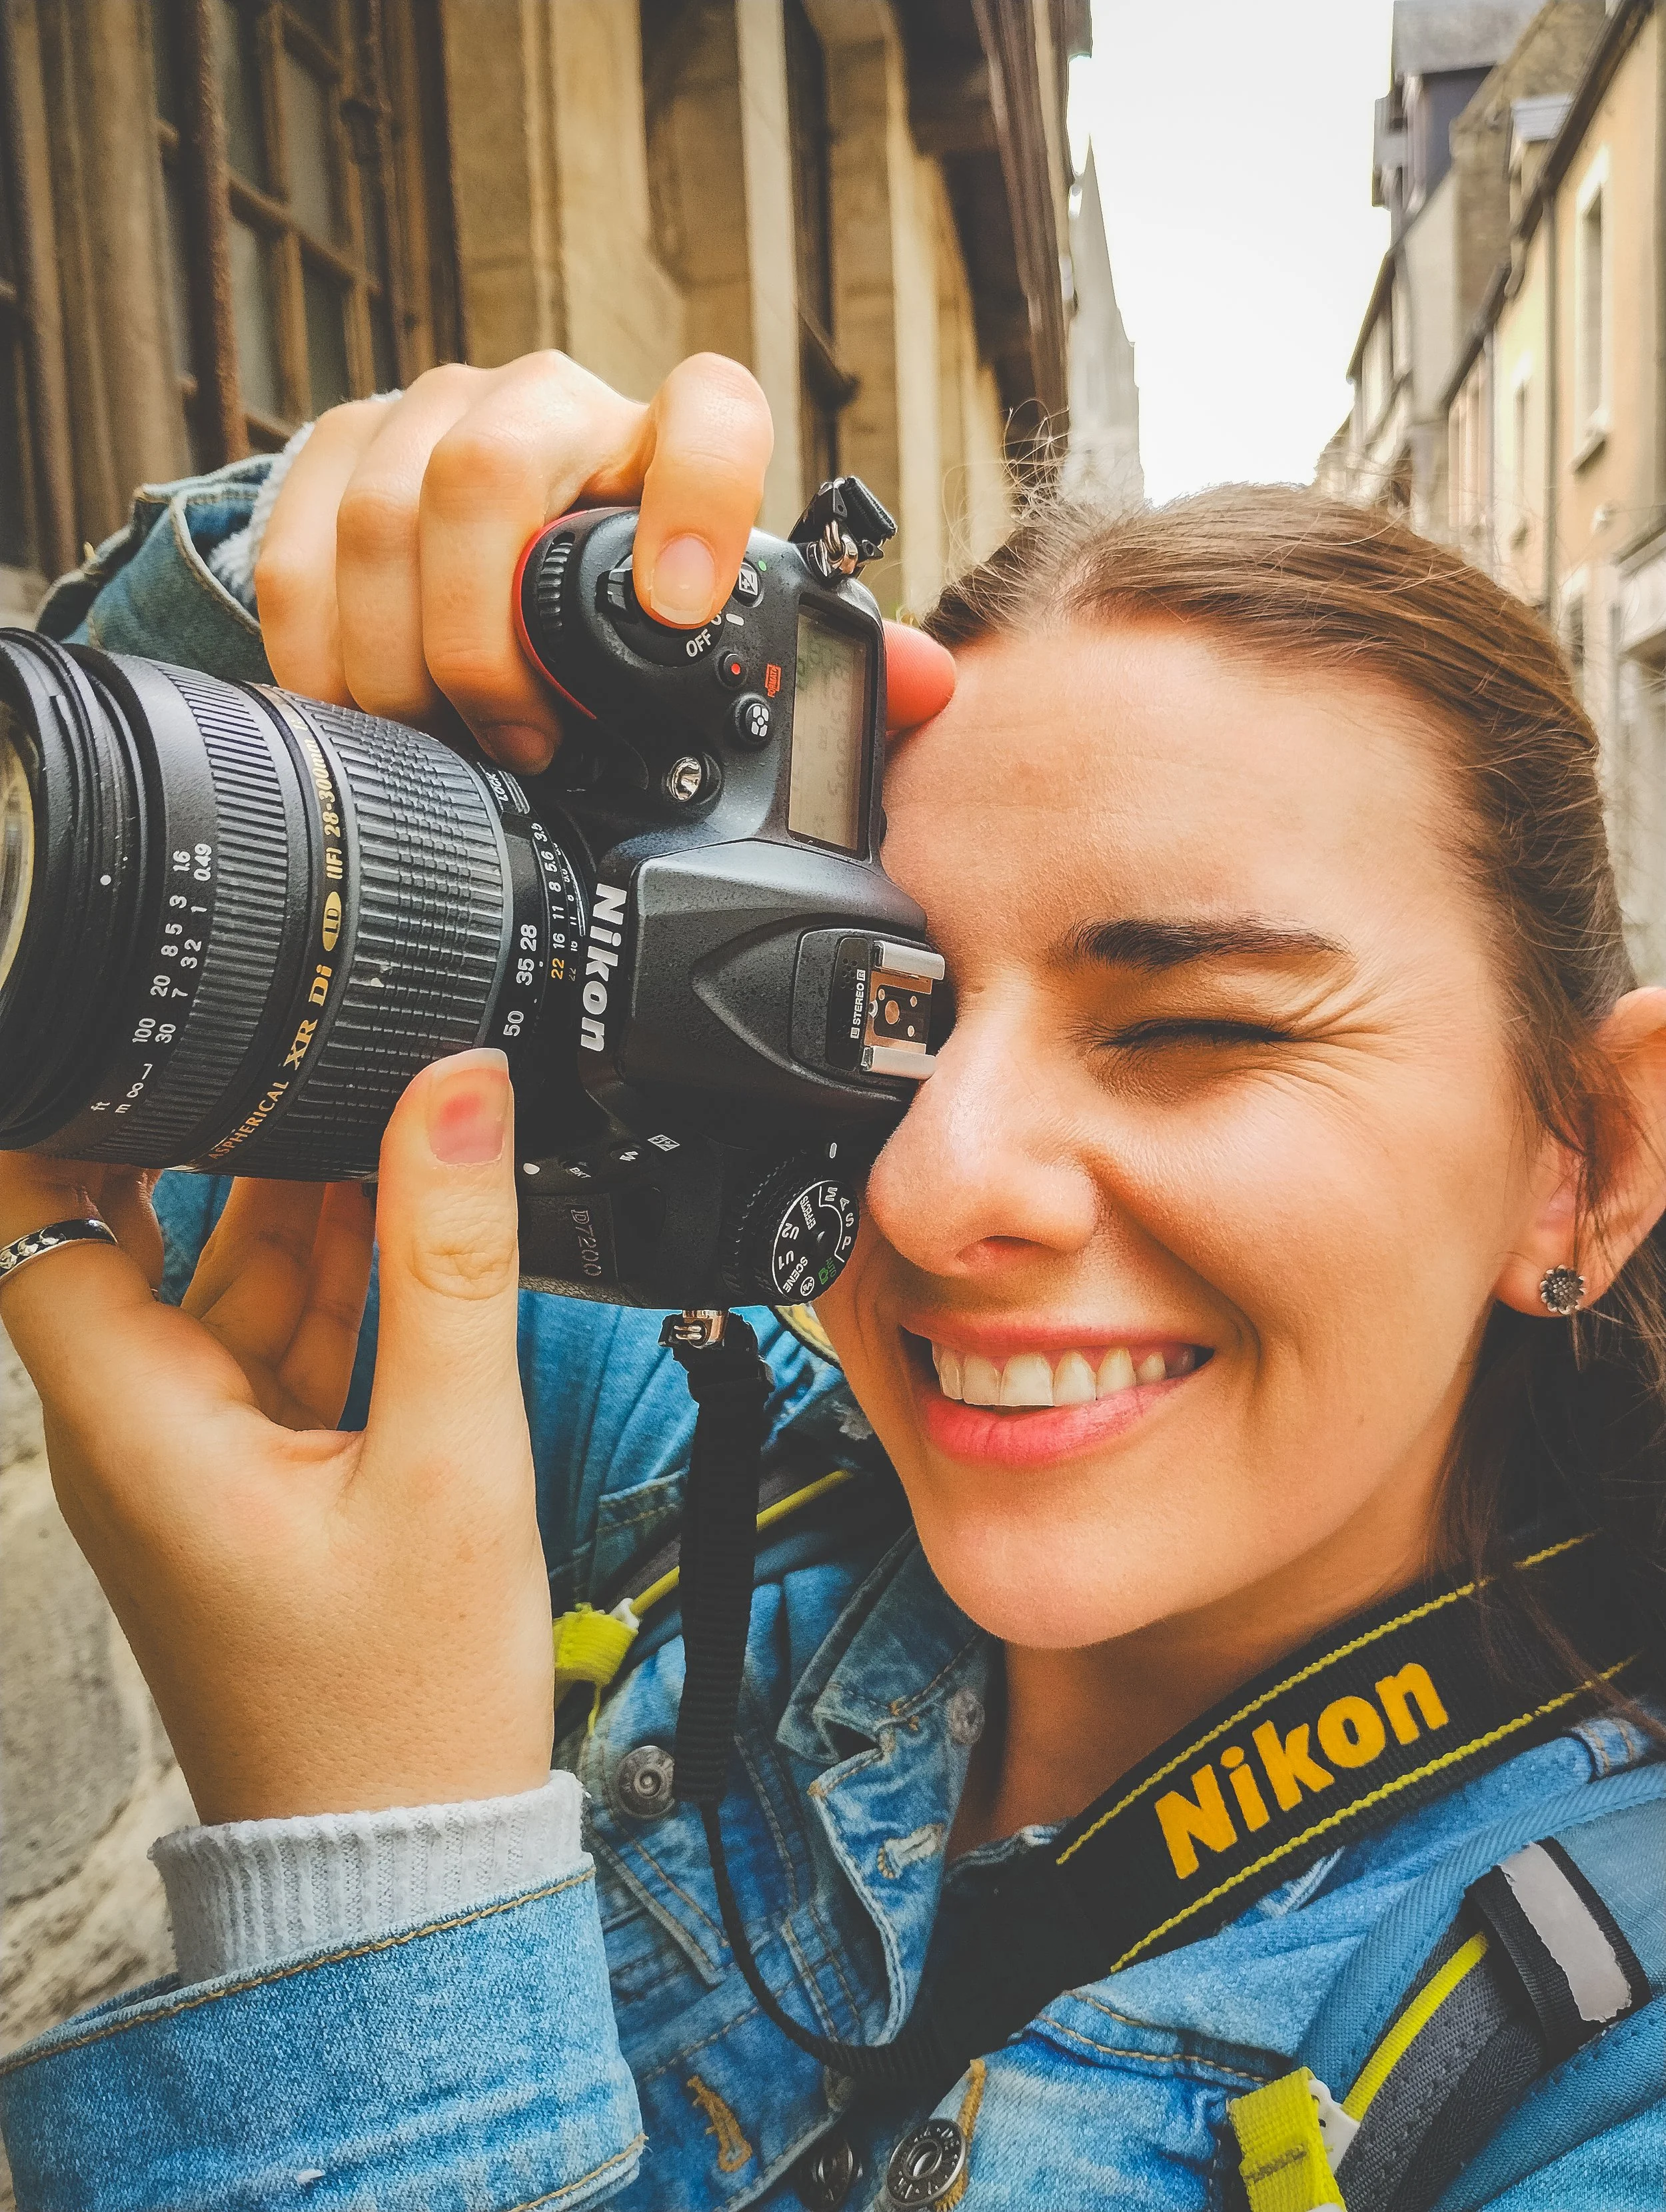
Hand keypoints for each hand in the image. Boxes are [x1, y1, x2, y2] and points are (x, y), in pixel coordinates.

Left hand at [0, 1050, 552, 1823]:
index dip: (70, 1102)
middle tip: (317, 1044)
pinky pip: (280, 1344)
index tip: (141, 1021)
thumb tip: (460, 1092)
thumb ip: (452, 1262)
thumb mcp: (450, 1462)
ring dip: (306, 1203)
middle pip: (138, 1225)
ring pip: (225, 1280)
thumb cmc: (396, 1704)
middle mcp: (137, 1429)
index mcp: (133, 1420)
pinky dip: (343, 1283)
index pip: (31, 1210)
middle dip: (225, 1131)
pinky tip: (413, 1231)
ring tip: (403, 1121)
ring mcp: (195, 1456)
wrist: (400, 1852)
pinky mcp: (254, 1481)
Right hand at [255, 349, 954, 773]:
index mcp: (667, 437)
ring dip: (404, 659)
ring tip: (444, 750)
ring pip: (384, 515)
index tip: (682, 605)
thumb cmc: (625, 580)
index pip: (708, 411)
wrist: (492, 528)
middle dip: (489, 635)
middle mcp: (549, 407)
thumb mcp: (718, 611)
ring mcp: (430, 418)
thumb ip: (813, 651)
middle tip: (524, 743)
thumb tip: (927, 687)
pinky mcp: (334, 454)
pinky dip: (320, 650)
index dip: (699, 492)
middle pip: (489, 472)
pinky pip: (298, 549)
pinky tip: (356, 717)